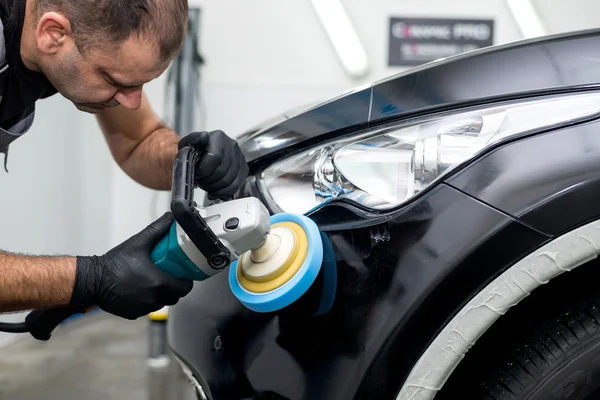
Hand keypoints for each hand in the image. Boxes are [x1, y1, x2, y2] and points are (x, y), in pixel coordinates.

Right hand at [69, 212, 192, 319]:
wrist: (93, 280)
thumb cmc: (114, 264)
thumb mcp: (139, 243)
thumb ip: (157, 229)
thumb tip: (169, 217)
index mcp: (160, 283)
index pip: (184, 287)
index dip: (186, 280)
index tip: (182, 274)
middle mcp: (154, 299)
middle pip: (175, 296)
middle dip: (174, 287)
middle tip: (168, 275)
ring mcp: (144, 308)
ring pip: (162, 303)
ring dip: (161, 294)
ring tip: (154, 280)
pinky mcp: (133, 314)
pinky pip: (147, 308)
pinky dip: (147, 301)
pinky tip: (141, 289)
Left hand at [178, 130, 248, 198]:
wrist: (205, 152)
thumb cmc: (196, 149)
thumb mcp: (188, 143)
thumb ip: (193, 139)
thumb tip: (204, 136)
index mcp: (218, 137)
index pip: (215, 157)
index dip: (204, 171)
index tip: (197, 175)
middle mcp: (231, 145)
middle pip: (222, 171)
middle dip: (208, 181)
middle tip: (200, 182)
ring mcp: (239, 157)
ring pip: (229, 180)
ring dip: (215, 188)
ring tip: (206, 186)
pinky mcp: (243, 168)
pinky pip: (236, 185)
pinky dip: (224, 192)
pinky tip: (215, 192)